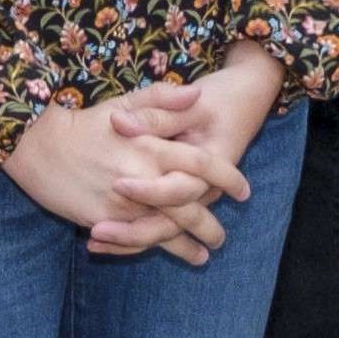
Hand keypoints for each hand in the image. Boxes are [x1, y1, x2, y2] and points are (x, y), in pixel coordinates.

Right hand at [10, 83, 251, 261]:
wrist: (37, 144)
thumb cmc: (84, 122)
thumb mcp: (125, 104)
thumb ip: (163, 100)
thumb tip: (197, 95)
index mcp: (152, 146)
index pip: (202, 166)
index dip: (227, 178)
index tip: (244, 191)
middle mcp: (142, 178)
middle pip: (190, 208)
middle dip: (210, 226)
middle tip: (222, 238)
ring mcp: (123, 204)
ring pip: (165, 231)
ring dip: (187, 246)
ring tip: (203, 256)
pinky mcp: (103, 220)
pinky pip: (135, 240)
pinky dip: (152, 249)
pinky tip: (163, 255)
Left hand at [96, 42, 285, 256]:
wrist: (245, 101)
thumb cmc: (221, 98)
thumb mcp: (194, 102)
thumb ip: (159, 111)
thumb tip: (120, 122)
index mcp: (210, 166)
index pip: (180, 189)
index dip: (150, 190)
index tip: (119, 185)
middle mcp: (203, 189)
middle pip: (170, 221)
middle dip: (134, 231)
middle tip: (98, 230)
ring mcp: (192, 197)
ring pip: (164, 229)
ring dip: (129, 238)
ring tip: (94, 238)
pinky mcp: (181, 198)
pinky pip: (158, 224)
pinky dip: (131, 233)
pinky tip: (98, 239)